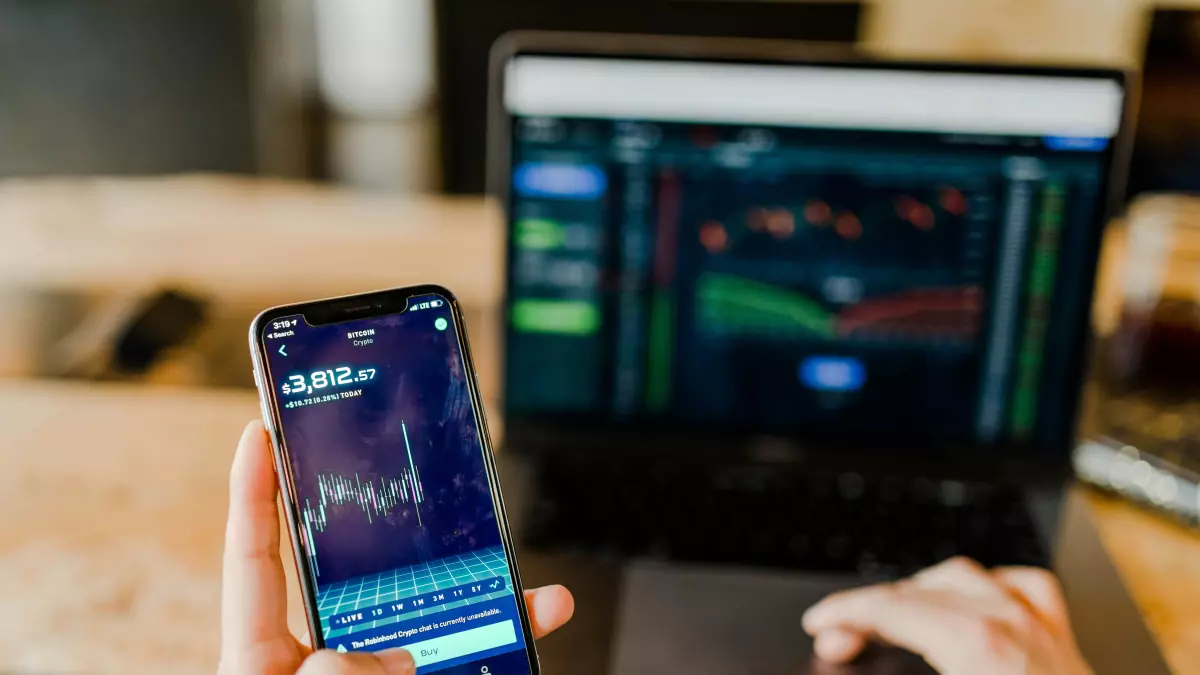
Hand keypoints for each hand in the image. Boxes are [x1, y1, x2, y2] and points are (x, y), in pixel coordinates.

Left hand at [220, 420, 574, 674]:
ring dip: (481, 609)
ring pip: (435, 631)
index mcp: (262, 662)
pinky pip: (468, 666)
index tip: (263, 431)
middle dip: (405, 545)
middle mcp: (323, 667)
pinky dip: (505, 649)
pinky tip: (537, 625)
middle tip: (434, 494)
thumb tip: (380, 660)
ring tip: (529, 594)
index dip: (255, 493)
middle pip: (366, 583)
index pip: (257, 559)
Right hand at [802, 557, 1092, 674]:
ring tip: (894, 611)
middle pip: (919, 592)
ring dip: (920, 590)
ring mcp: (1042, 630)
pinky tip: (975, 600)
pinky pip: (1024, 589)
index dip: (845, 613)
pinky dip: (990, 588)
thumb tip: (846, 659)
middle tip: (840, 635)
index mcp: (976, 646)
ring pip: (968, 578)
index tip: (821, 624)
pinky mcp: (1063, 644)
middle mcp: (1010, 626)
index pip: (891, 609)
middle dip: (870, 608)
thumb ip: (896, 674)